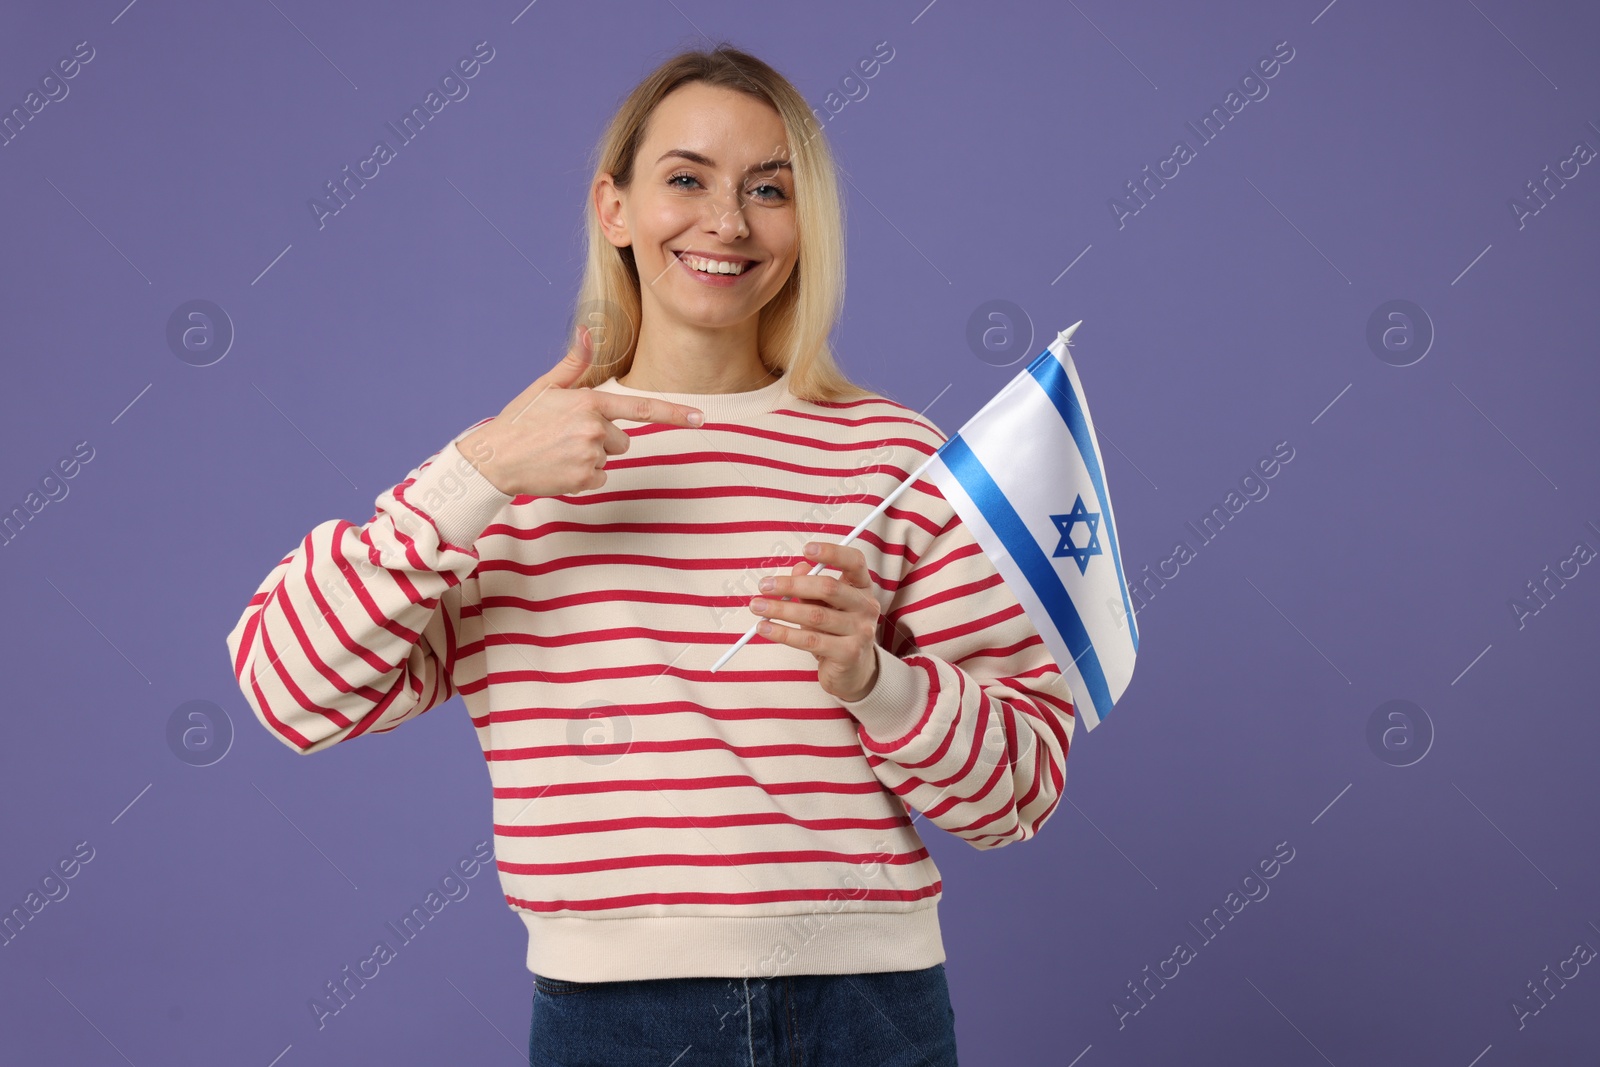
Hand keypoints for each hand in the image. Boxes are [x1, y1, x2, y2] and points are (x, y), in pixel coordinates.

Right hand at [458, 325, 704, 497]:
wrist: (494, 459)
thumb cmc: (520, 421)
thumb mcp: (546, 387)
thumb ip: (575, 363)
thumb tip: (589, 330)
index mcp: (588, 402)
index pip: (641, 408)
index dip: (674, 414)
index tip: (701, 418)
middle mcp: (594, 428)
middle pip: (623, 439)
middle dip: (601, 439)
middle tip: (566, 438)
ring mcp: (590, 455)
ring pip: (610, 457)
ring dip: (591, 457)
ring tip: (559, 452)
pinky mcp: (585, 479)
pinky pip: (600, 478)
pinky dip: (583, 476)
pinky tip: (559, 468)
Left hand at [749, 541, 882, 702]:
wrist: (852, 672)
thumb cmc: (835, 632)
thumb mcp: (824, 605)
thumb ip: (812, 586)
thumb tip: (798, 568)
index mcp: (862, 588)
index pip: (855, 562)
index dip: (832, 552)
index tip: (805, 549)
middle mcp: (866, 607)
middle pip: (828, 588)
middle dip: (791, 585)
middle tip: (764, 586)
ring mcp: (861, 632)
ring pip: (814, 615)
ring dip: (781, 609)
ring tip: (757, 607)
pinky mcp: (849, 654)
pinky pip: (810, 640)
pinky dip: (783, 633)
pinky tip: (765, 628)